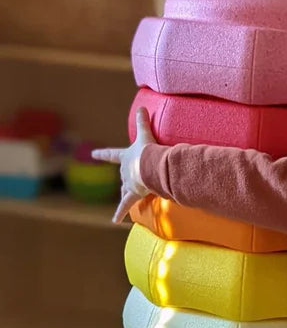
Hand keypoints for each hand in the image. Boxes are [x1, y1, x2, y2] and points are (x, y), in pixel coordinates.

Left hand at [92, 107, 155, 223]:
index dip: (102, 154)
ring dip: (126, 193)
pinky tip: (114, 220)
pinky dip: (119, 213)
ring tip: (128, 198)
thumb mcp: (145, 135)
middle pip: (122, 175)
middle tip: (131, 180)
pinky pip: (125, 205)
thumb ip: (143, 122)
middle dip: (125, 177)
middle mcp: (124, 170)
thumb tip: (141, 106)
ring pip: (124, 190)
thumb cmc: (148, 151)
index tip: (93, 154)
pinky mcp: (133, 194)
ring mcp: (128, 183)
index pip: (110, 154)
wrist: (151, 167)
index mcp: (124, 157)